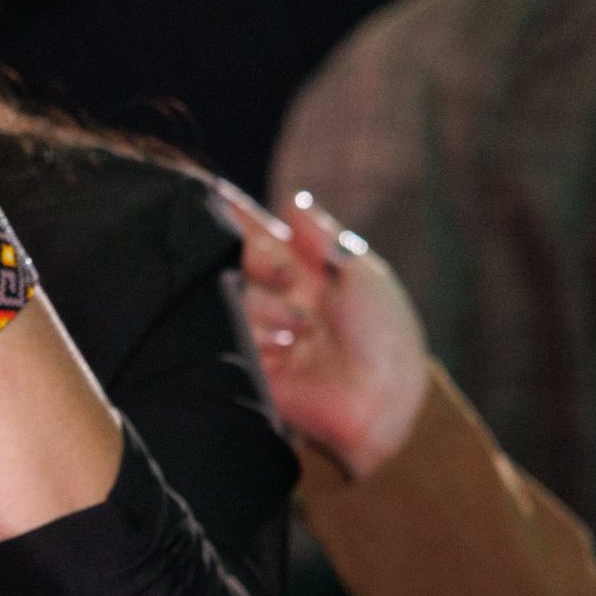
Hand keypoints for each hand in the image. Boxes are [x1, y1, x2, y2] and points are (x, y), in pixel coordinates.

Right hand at [220, 185, 431, 478]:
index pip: (261, 236)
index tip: (210, 191)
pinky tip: (284, 343)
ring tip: (301, 326)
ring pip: (233, 295)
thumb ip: (322, 236)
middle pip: (241, 260)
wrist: (383, 404)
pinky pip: (228, 334)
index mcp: (306, 274)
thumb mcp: (362, 274)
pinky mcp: (247, 363)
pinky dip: (256, 333)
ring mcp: (260, 331)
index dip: (236, 216)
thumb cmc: (385, 338)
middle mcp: (278, 298)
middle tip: (287, 278)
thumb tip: (290, 200)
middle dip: (260, 261)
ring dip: (267, 304)